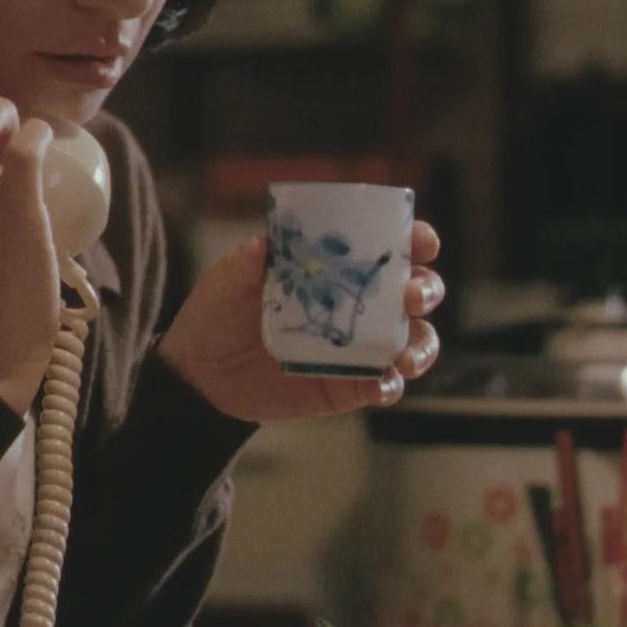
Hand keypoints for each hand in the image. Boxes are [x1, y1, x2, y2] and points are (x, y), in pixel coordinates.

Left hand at [156, 222, 445, 422]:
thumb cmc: (217, 314)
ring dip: (422, 344)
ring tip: (405, 355)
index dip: (415, 240)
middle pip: (415, 291)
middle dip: (426, 289)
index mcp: (335, 266)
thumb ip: (249, 261)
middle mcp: (358, 302)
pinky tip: (382, 383)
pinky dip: (393, 384)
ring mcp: (359, 345)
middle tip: (412, 296)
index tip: (422, 241)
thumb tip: (269, 240)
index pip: (388, 247)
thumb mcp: (227, 281)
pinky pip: (387, 385)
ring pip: (414, 340)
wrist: (200, 376)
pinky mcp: (350, 386)